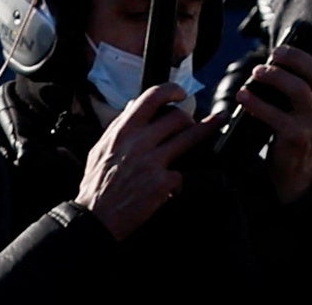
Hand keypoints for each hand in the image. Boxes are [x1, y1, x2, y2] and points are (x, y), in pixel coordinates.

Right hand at [76, 82, 195, 235]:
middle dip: (188, 120)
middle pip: (178, 117)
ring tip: (217, 124)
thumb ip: (118, 127)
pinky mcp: (162, 182)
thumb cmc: (96, 186)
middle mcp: (139, 143)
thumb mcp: (100, 150)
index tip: (181, 93)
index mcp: (123, 132)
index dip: (171, 91)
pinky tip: (174, 186)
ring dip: (206, 131)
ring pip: (190, 137)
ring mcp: (152, 162)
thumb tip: (134, 106)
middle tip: (190, 126)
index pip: (152, 97)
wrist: (94, 220)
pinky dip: (180, 179)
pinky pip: (183, 173)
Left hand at [227, 35, 311, 201]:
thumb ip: (308, 84)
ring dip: (275, 76)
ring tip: (257, 72)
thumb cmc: (301, 128)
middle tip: (274, 53)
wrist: (299, 170)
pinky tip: (243, 96)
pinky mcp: (296, 137)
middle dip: (294, 57)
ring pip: (299, 89)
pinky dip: (256, 102)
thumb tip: (280, 56)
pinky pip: (275, 114)